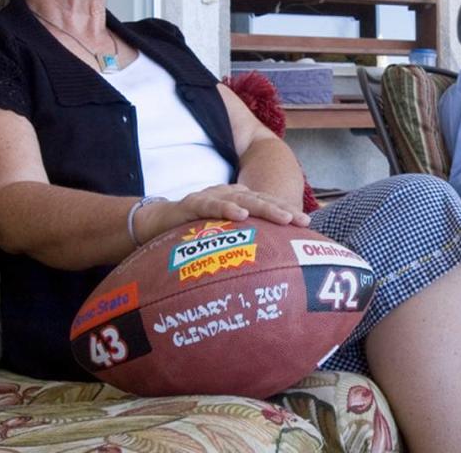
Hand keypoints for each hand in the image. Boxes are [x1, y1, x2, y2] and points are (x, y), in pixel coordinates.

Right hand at [135, 184, 310, 244]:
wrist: (152, 224)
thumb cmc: (191, 232)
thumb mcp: (221, 236)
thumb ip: (241, 243)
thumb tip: (268, 265)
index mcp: (236, 200)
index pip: (266, 203)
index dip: (287, 210)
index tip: (308, 223)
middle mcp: (225, 195)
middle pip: (259, 199)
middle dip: (283, 209)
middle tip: (303, 221)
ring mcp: (208, 197)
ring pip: (240, 199)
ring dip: (263, 207)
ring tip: (283, 217)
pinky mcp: (189, 205)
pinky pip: (209, 205)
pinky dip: (225, 208)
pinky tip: (240, 215)